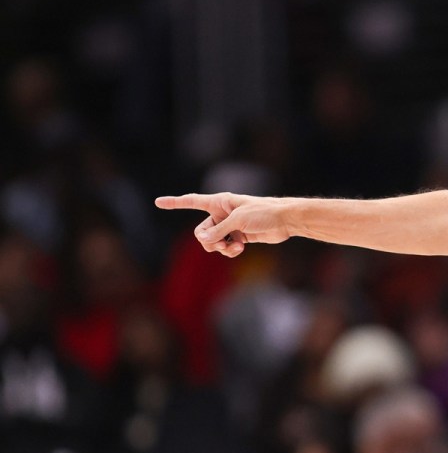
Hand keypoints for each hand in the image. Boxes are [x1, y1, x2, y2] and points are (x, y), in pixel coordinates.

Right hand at [155, 193, 291, 256]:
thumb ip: (218, 231)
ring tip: (234, 246)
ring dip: (220, 248)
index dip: (175, 202)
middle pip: (201, 231)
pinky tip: (240, 248)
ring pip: (212, 243)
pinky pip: (224, 248)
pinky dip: (229, 251)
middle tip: (220, 243)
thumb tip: (203, 241)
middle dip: (208, 240)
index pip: (192, 201)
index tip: (158, 202)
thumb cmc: (263, 213)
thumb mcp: (238, 221)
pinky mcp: (237, 237)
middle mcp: (221, 213)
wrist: (285, 221)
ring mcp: (229, 226)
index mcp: (219, 202)